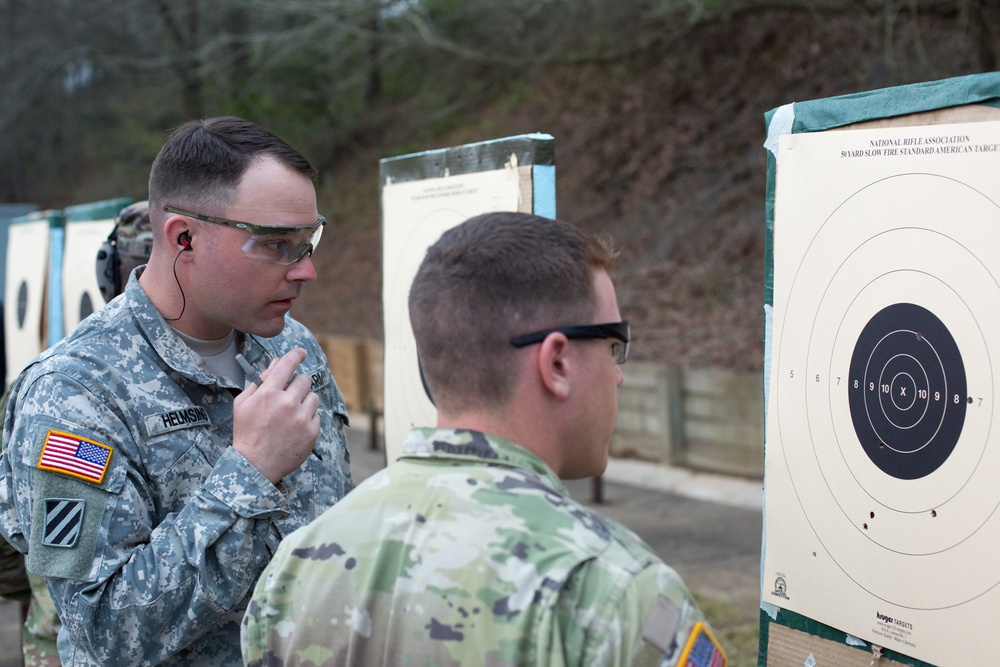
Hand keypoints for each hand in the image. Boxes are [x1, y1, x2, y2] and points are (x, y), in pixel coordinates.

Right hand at [232, 348, 319, 483]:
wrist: (255, 464)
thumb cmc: (247, 431)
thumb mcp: (243, 403)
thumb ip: (260, 380)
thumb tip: (277, 361)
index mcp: (269, 393)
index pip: (288, 364)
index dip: (296, 354)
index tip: (301, 352)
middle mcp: (287, 403)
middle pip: (304, 379)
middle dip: (297, 385)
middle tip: (288, 396)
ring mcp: (301, 418)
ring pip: (313, 397)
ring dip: (304, 402)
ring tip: (290, 416)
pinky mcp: (312, 431)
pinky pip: (316, 415)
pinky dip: (307, 419)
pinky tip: (294, 429)